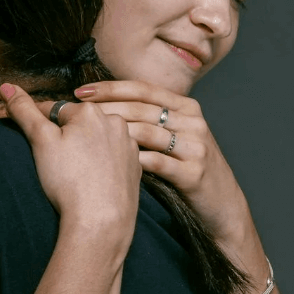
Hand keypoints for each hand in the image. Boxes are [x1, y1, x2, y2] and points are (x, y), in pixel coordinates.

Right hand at [0, 84, 140, 245]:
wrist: (102, 221)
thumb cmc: (69, 180)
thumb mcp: (40, 141)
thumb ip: (24, 110)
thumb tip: (7, 85)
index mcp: (90, 111)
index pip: (54, 110)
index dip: (38, 124)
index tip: (33, 142)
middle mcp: (115, 121)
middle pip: (79, 124)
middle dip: (65, 136)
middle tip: (54, 162)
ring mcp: (129, 144)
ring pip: (97, 140)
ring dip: (85, 149)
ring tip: (73, 173)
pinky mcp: (136, 166)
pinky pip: (113, 158)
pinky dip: (102, 165)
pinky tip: (91, 181)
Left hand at [74, 80, 252, 247]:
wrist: (222, 205)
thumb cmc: (188, 169)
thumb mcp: (176, 138)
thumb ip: (151, 120)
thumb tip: (104, 107)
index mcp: (186, 108)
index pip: (143, 89)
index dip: (110, 88)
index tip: (80, 91)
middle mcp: (193, 122)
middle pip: (141, 109)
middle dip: (104, 109)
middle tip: (72, 114)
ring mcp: (196, 147)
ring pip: (147, 133)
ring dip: (112, 134)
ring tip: (83, 138)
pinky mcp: (194, 173)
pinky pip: (157, 163)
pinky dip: (132, 161)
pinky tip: (108, 163)